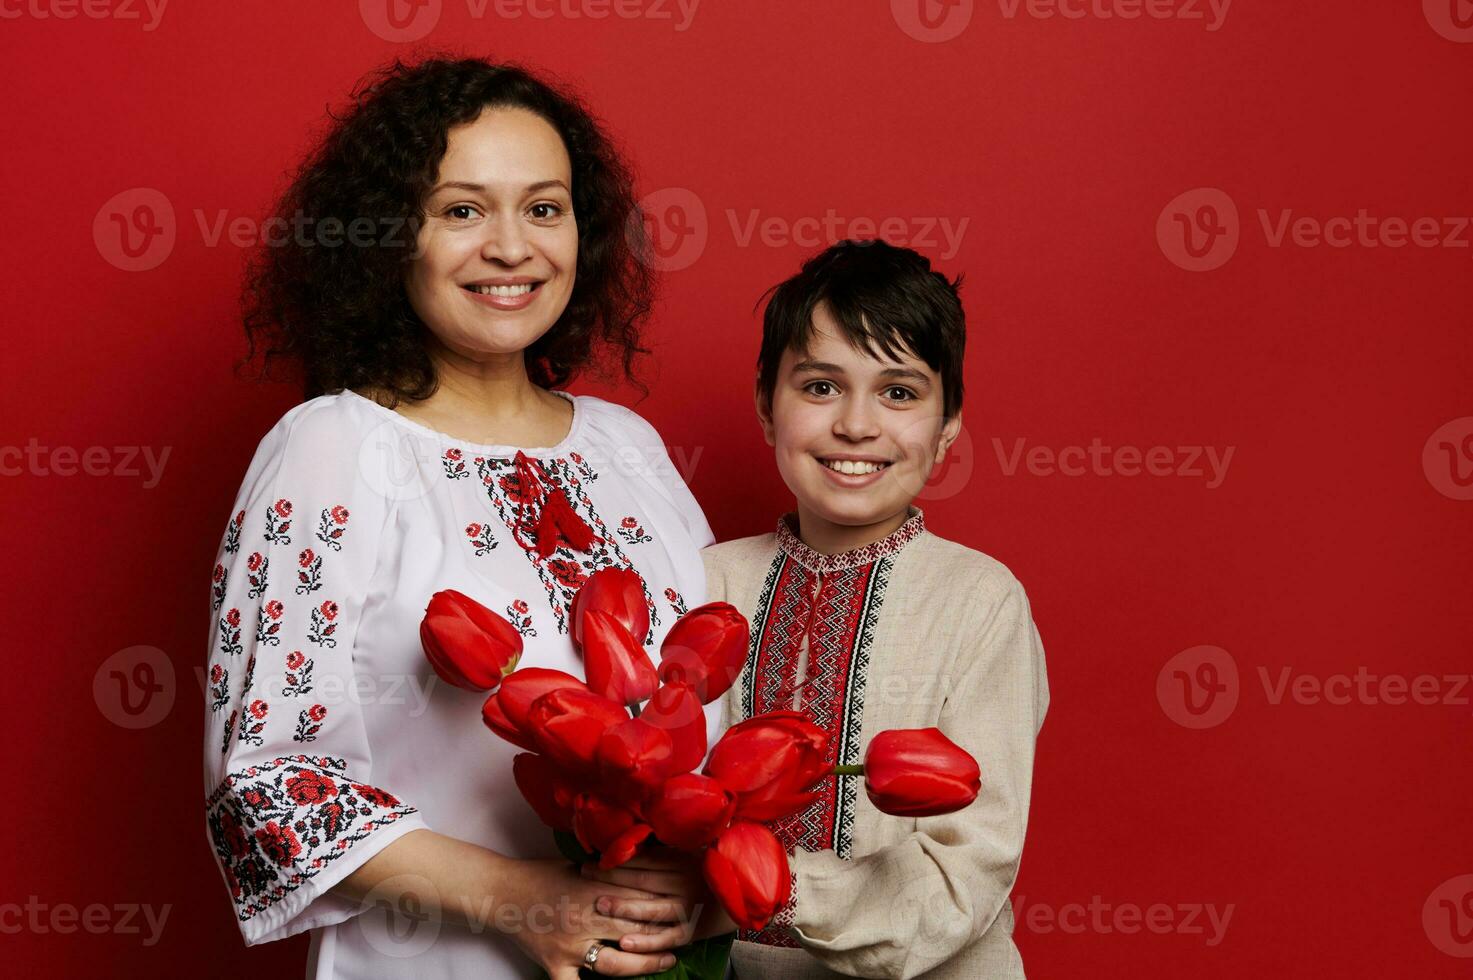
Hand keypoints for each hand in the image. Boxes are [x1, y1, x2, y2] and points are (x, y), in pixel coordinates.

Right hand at [496, 857, 682, 977]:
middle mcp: (586, 919)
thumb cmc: (540, 875)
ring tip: (666, 962)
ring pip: (616, 962)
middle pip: (635, 931)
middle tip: (684, 938)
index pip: (639, 901)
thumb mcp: (579, 866)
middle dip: (663, 936)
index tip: (684, 909)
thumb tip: (641, 870)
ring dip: (644, 964)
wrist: (502, 891)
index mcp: (594, 890)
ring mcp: (570, 945)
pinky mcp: (554, 964)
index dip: (664, 908)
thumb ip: (609, 873)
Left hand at [581, 846, 738, 953]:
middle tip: (583, 875)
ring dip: (623, 907)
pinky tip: (624, 943)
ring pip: (650, 908)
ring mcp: (686, 908)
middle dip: (610, 878)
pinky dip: (645, 942)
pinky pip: (665, 937)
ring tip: (599, 905)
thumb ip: (665, 851)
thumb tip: (632, 840)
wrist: (748, 896)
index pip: (643, 859)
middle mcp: (682, 882)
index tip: (592, 858)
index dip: (617, 858)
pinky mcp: (690, 931)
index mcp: (681, 861)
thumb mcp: (692, 854)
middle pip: (641, 880)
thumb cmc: (712, 872)